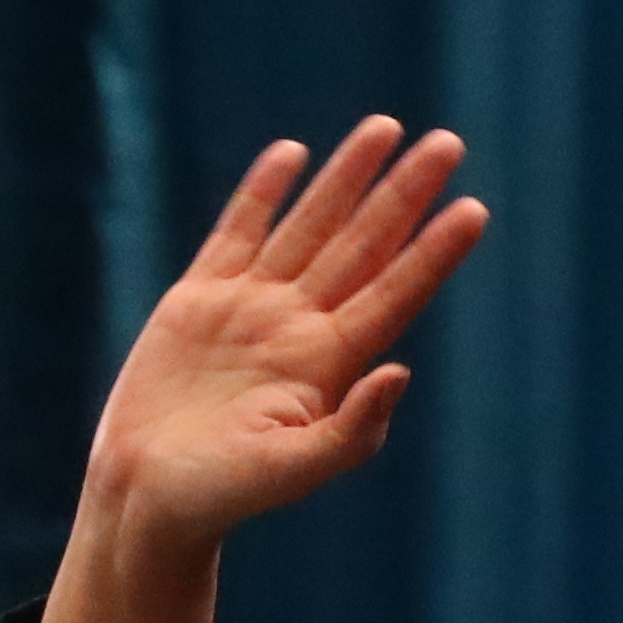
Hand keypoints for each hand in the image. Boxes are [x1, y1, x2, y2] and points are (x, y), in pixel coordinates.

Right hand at [78, 119, 485, 550]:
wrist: (149, 495)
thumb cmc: (226, 495)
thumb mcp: (296, 470)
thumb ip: (354, 430)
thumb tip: (400, 374)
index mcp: (331, 361)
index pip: (396, 291)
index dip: (434, 251)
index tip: (474, 208)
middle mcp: (300, 324)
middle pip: (364, 243)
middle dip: (404, 193)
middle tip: (449, 142)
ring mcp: (251, 306)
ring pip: (310, 224)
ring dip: (348, 177)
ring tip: (385, 128)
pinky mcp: (198, 299)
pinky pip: (237, 232)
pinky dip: (263, 193)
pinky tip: (294, 154)